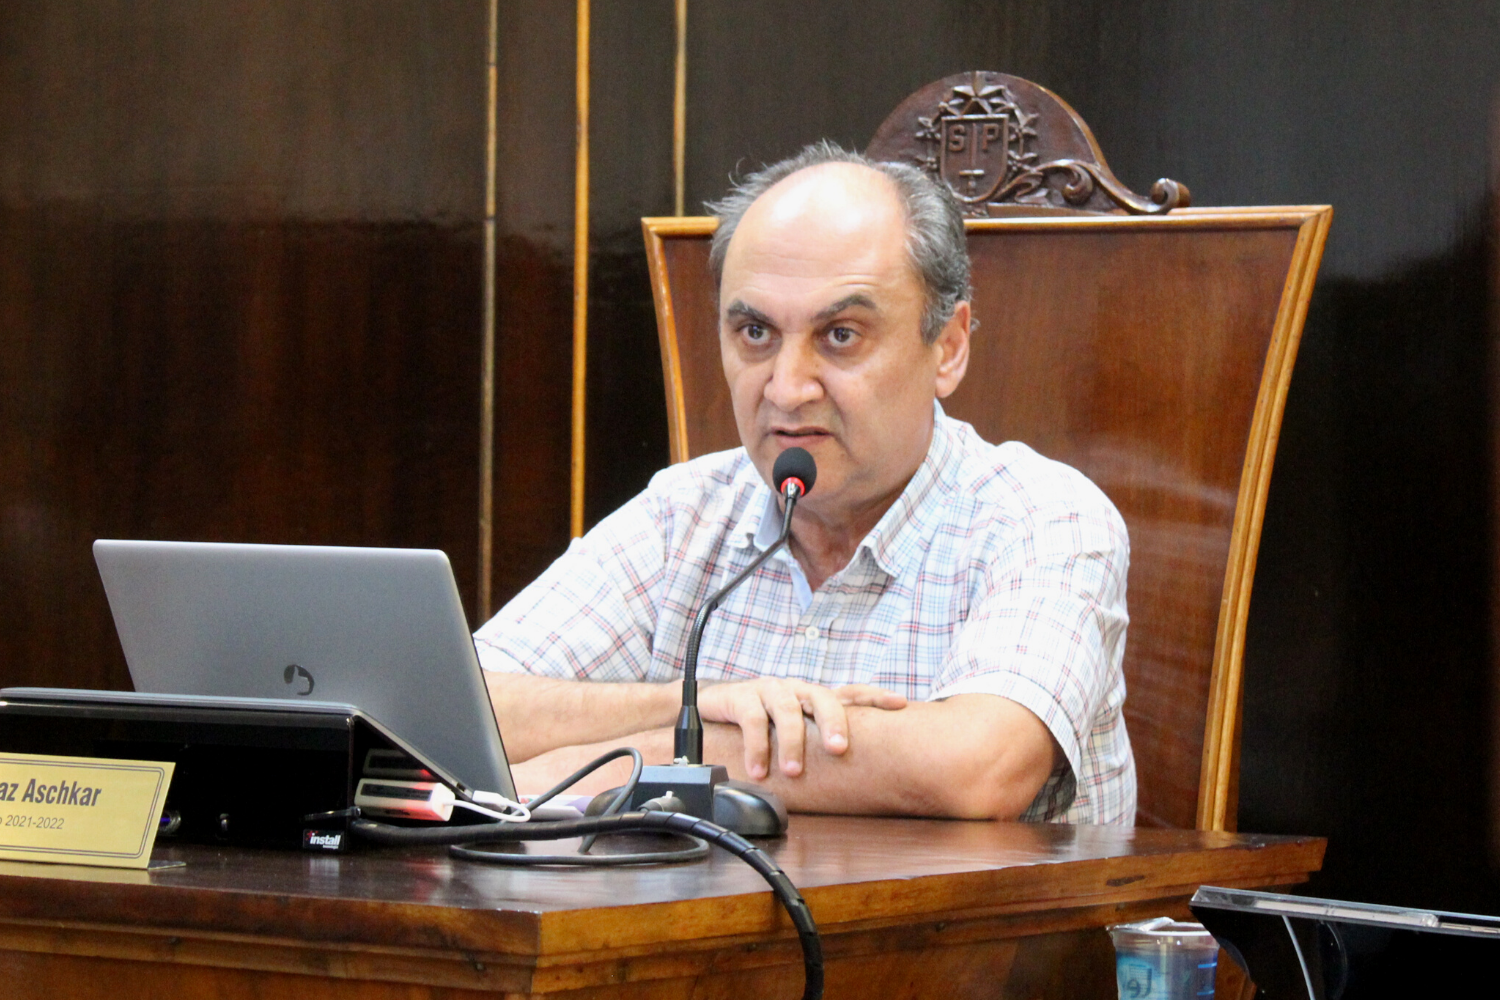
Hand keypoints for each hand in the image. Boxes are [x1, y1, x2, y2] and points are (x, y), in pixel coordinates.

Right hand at [696, 679, 906, 779]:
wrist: (714, 707)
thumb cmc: (762, 720)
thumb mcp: (794, 729)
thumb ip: (819, 741)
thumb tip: (859, 771)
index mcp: (813, 698)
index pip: (849, 693)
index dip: (874, 697)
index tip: (900, 704)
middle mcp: (795, 690)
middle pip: (821, 698)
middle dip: (833, 722)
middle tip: (838, 749)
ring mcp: (769, 690)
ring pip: (786, 709)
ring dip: (790, 743)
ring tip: (793, 771)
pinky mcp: (741, 696)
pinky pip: (752, 719)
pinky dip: (757, 746)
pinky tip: (758, 770)